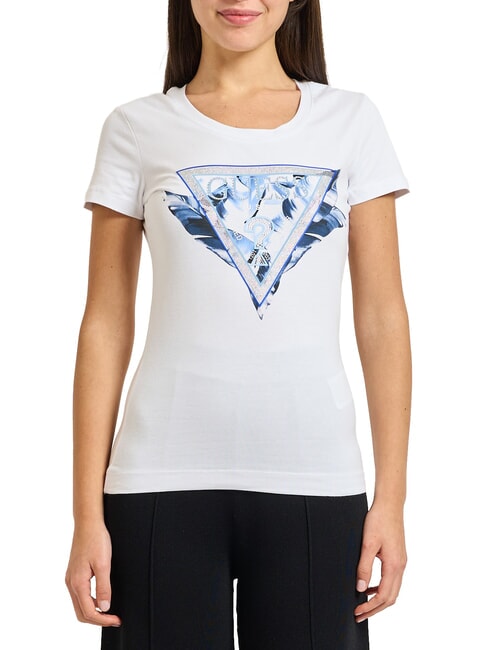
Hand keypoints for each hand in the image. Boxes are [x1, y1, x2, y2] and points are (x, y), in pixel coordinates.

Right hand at [65, 523, 121, 626]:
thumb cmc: (96, 540)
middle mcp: (71, 583)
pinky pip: (79, 595)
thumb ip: (104, 587)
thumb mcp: (104, 564)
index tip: (116, 620)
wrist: (88, 523)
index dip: (104, 620)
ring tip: (109, 612)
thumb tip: (104, 608)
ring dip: (93, 612)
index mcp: (78, 582)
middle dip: (98, 620)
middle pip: (81, 613)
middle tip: (114, 619)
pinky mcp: (74, 574)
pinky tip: (100, 599)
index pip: (89, 612)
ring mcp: (71, 578)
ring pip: (79, 605)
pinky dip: (89, 603)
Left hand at [354, 502, 406, 622]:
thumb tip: (361, 588)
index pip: (384, 596)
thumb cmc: (378, 520)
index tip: (357, 611)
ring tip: (363, 604)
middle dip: (375, 609)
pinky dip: (382, 588)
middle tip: (359, 615)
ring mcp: (401, 562)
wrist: (390, 505)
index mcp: (394, 565)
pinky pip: (392, 579)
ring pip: (393, 590)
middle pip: (391, 598)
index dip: (370, 607)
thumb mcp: (368, 544)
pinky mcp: (398, 557)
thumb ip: (364, 567)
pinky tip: (370, 586)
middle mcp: (401, 566)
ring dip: (379, 600)